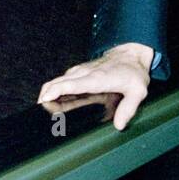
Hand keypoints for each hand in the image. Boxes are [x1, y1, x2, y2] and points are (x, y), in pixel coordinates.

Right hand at [37, 43, 153, 130]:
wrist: (131, 54)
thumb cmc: (133, 72)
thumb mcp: (138, 91)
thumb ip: (129, 108)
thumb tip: (119, 125)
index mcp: (96, 79)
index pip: (70, 84)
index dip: (55, 91)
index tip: (44, 101)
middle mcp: (85, 73)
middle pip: (57, 82)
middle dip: (44, 96)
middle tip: (40, 113)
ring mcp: (80, 71)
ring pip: (57, 80)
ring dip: (47, 93)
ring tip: (42, 109)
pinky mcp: (79, 71)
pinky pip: (62, 80)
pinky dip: (53, 89)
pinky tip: (51, 100)